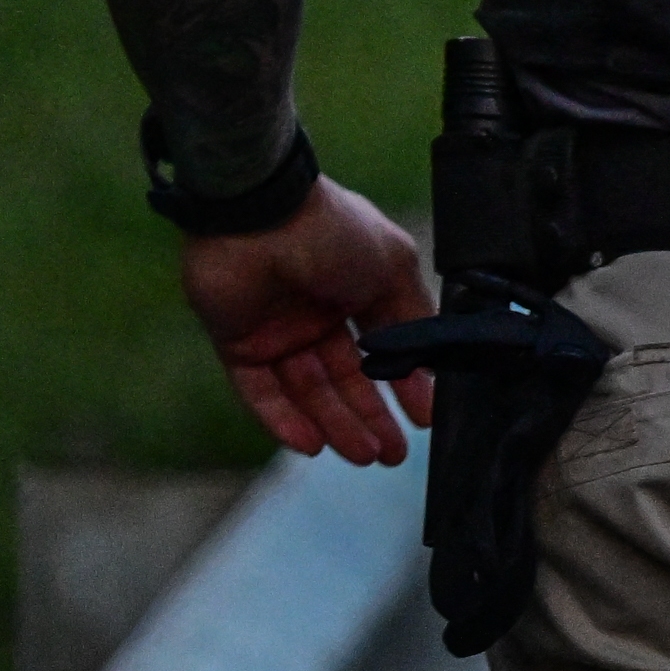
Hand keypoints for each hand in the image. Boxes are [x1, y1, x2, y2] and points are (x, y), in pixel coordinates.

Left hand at [177, 177, 434, 463]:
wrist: (259, 215)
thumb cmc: (332, 231)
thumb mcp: (392, 267)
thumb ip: (411, 315)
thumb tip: (431, 361)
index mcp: (357, 289)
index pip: (383, 348)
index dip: (404, 383)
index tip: (425, 418)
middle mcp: (318, 315)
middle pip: (346, 379)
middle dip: (371, 417)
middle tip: (392, 455)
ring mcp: (277, 332)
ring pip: (309, 391)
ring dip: (336, 424)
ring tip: (365, 455)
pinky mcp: (239, 346)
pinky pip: (262, 393)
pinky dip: (284, 420)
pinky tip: (311, 444)